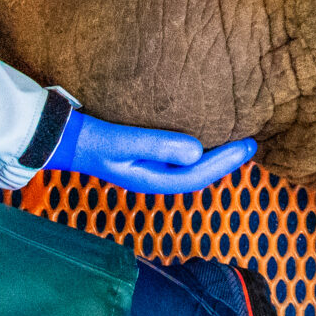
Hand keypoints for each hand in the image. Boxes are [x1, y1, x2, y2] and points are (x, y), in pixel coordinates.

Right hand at [46, 108, 256, 194]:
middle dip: (226, 161)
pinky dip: (197, 148)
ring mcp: (148, 168)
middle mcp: (153, 177)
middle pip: (198, 173)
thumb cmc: (92, 139)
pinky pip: (179, 155)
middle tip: (252, 143)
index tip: (250, 146)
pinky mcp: (144, 156)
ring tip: (235, 140)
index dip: (226, 163)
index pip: (198, 175)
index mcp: (151, 180)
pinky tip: (205, 135)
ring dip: (214, 156)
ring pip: (190, 166)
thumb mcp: (123, 141)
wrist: (62, 138)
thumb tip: (197, 151)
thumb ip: (158, 144)